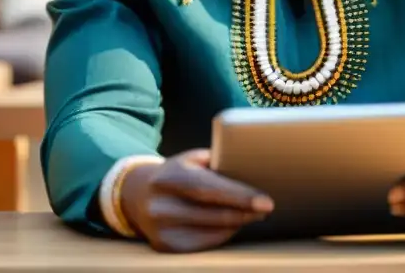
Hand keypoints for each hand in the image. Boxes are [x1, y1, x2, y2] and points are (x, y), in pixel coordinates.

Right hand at [119, 149, 272, 252]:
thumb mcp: (191, 160)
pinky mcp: (164, 246)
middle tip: (266, 208)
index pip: (209, 188)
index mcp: (170, 176)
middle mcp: (161, 204)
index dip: (239, 196)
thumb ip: (217, 164)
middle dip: (245, 212)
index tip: (265, 201)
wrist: (138, 195)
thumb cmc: (177, 174)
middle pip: (213, 214)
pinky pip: (203, 243)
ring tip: (253, 214)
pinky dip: (223, 234)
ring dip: (237, 224)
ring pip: (211, 231)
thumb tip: (253, 170)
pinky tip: (233, 224)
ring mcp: (160, 228)